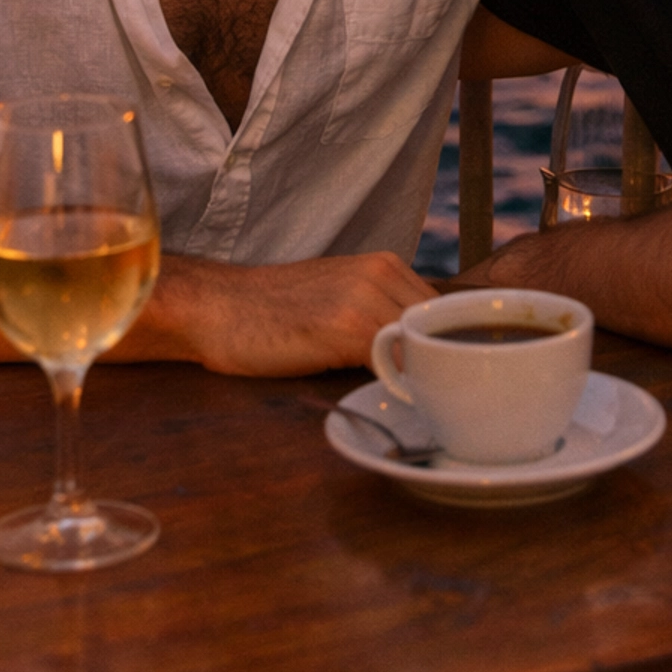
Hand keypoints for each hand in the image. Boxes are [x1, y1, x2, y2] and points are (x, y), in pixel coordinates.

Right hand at [170, 250, 435, 378]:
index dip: (449, 347)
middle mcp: (381, 273)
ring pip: (422, 344)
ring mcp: (365, 297)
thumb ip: (380, 314)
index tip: (453, 377)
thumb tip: (424, 354)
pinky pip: (393, 361)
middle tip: (443, 400)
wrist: (218, 307)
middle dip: (444, 363)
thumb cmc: (273, 311)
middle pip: (440, 328)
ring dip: (425, 378)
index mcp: (384, 265)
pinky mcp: (344, 326)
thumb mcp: (338, 297)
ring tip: (421, 406)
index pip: (444, 311)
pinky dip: (400, 385)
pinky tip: (393, 403)